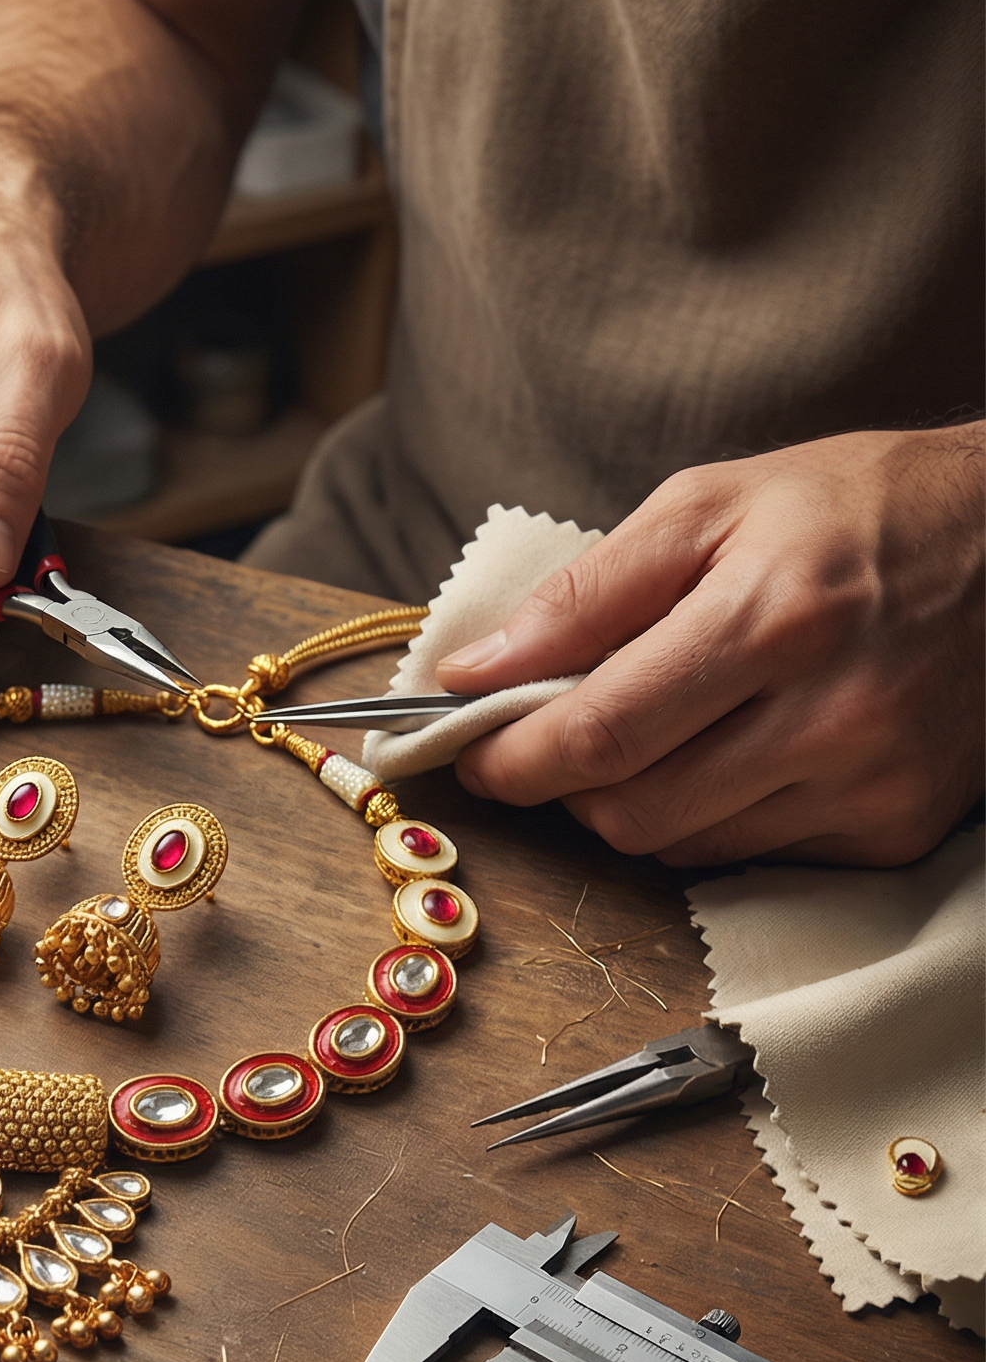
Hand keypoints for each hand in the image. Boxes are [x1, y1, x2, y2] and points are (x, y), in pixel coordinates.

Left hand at [435, 425, 985, 866]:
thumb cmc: (853, 510)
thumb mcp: (708, 506)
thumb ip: (581, 596)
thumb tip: (473, 672)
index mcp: (774, 617)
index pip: (599, 732)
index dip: (510, 756)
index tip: (468, 750)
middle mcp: (831, 714)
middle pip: (629, 810)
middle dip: (562, 785)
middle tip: (549, 739)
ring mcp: (870, 781)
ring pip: (679, 845)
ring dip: (630, 803)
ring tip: (652, 731)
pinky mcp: (894, 828)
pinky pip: (748, 855)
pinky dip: (707, 817)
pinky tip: (731, 752)